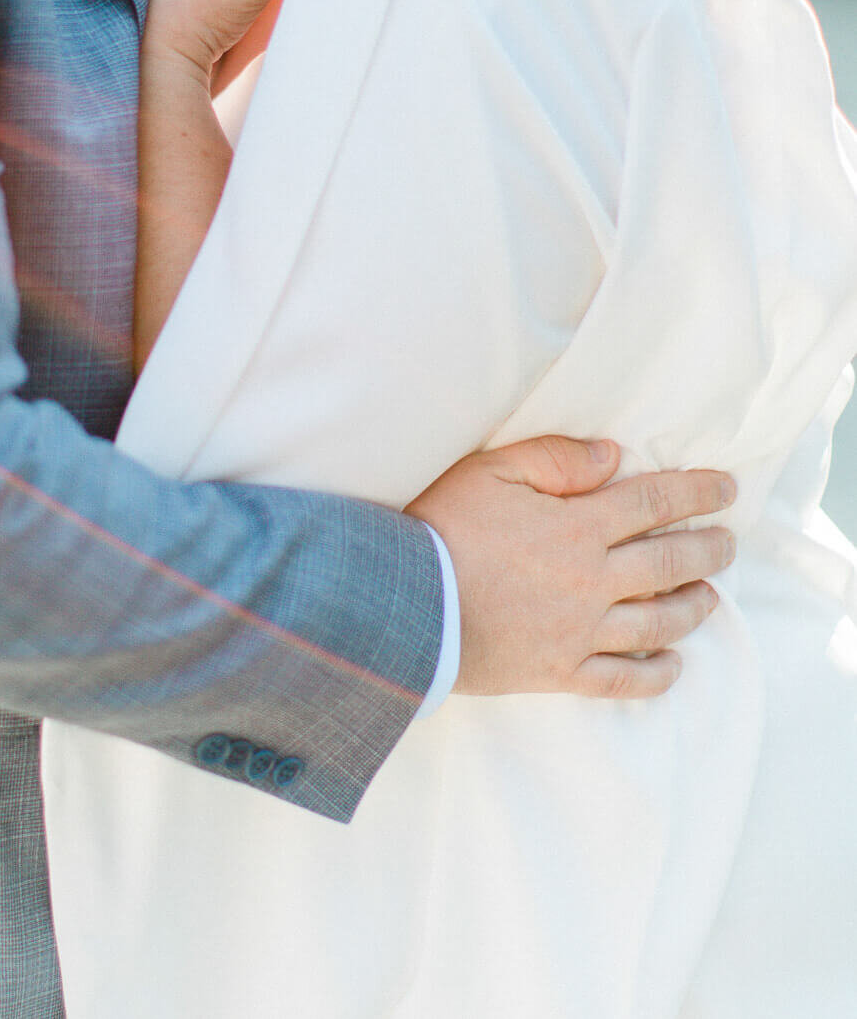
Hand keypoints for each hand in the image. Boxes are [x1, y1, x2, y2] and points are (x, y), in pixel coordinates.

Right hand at [407, 437, 736, 698]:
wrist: (407, 605)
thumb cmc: (442, 528)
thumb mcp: (491, 471)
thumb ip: (555, 459)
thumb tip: (611, 456)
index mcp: (578, 526)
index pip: (653, 502)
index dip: (695, 492)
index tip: (726, 489)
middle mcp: (592, 580)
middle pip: (668, 562)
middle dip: (708, 549)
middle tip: (729, 542)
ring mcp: (580, 631)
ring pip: (657, 622)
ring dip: (692, 606)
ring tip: (711, 595)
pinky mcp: (560, 671)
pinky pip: (622, 679)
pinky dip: (656, 674)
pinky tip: (673, 666)